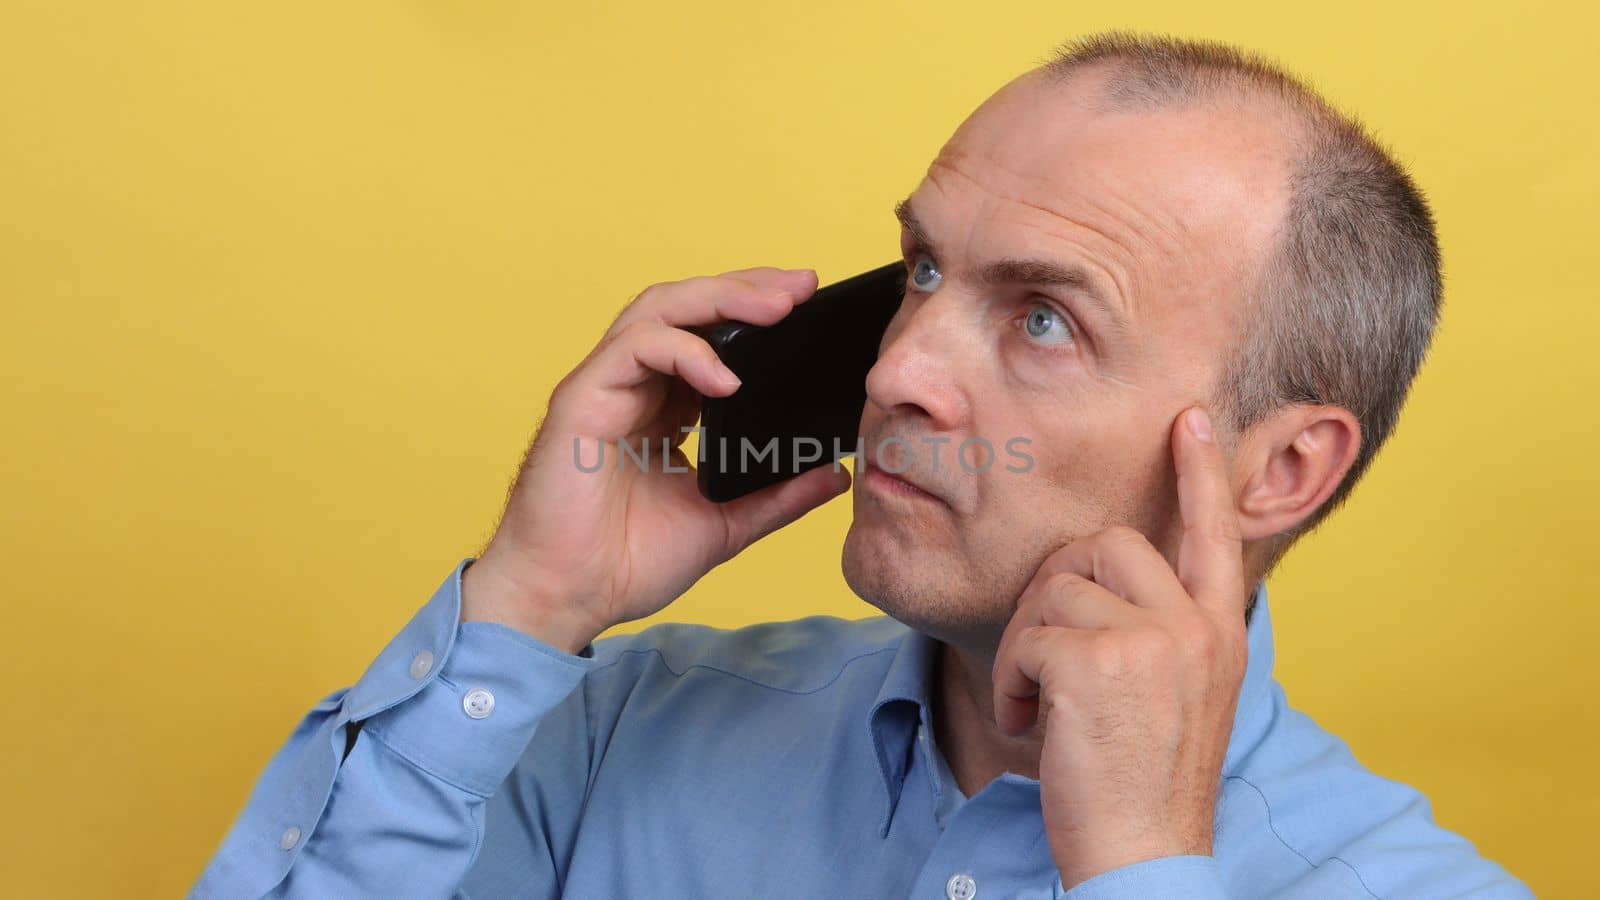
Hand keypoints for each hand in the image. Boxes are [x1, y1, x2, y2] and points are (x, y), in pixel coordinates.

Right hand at [462, 267, 852, 652]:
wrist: (568, 598)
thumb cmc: (627, 563)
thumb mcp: (725, 523)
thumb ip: (778, 496)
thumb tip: (837, 474)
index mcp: (663, 407)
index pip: (709, 335)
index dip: (754, 312)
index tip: (810, 306)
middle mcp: (634, 386)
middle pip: (688, 306)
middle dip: (747, 289)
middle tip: (804, 286)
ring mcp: (606, 387)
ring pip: (659, 309)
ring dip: (720, 299)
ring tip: (776, 308)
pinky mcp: (582, 399)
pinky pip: (634, 349)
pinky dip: (684, 352)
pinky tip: (725, 377)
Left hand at [991, 406, 1248, 888]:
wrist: (1144, 858)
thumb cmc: (1143, 784)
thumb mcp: (1175, 695)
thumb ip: (1159, 631)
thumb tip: (1101, 581)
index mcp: (1220, 633)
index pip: (1215, 534)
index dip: (1201, 473)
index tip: (1190, 418)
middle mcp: (1196, 628)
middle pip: (1103, 544)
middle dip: (1053, 590)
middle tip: (1042, 656)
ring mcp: (1153, 642)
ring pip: (1054, 590)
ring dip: (1024, 647)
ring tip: (1036, 704)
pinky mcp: (1098, 664)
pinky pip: (1027, 636)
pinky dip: (1009, 680)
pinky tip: (1026, 723)